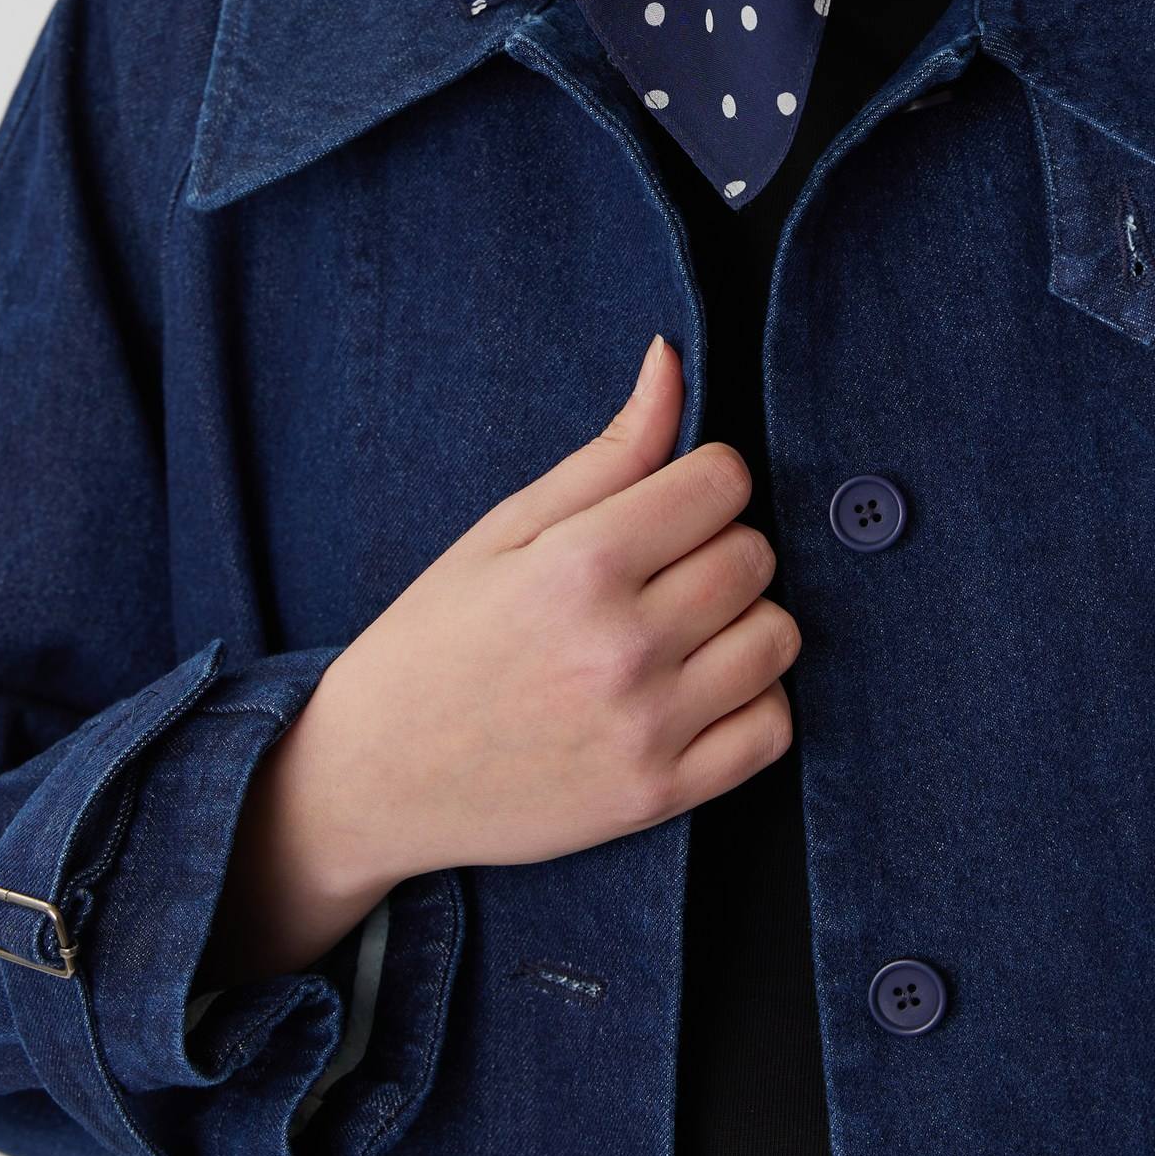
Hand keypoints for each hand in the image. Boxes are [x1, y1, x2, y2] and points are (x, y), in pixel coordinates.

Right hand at [315, 332, 799, 887]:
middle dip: (720, 546)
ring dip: (744, 622)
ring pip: (776, 637)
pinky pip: (772, 729)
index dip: (702, 480)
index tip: (668, 504)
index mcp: (579, 564)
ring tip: (683, 630)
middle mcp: (621, 646)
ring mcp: (645, 727)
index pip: (723, 480)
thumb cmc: (437, 638)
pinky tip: (699, 690)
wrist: (377, 776)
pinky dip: (752, 703)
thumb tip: (670, 360)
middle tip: (663, 570)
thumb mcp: (504, 530)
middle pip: (754, 555)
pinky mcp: (659, 795)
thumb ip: (608, 451)